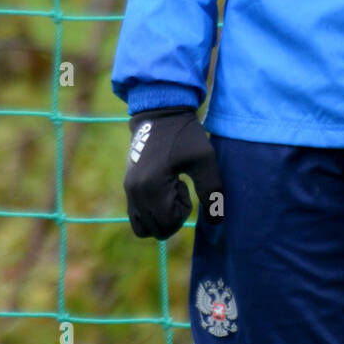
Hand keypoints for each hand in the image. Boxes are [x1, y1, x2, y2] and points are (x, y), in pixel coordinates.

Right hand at [123, 106, 224, 239]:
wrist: (160, 112)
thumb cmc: (185, 135)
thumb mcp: (204, 159)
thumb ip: (212, 190)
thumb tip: (216, 221)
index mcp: (151, 186)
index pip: (167, 223)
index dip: (182, 212)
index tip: (184, 186)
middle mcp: (135, 192)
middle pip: (154, 230)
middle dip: (172, 218)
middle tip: (179, 189)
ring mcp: (128, 190)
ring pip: (142, 227)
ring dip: (160, 218)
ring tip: (170, 192)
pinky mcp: (127, 187)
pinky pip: (136, 215)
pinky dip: (151, 211)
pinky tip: (163, 187)